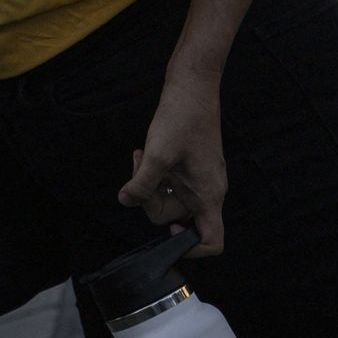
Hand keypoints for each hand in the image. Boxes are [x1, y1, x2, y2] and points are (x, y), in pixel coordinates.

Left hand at [118, 77, 227, 257]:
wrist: (192, 89)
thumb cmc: (181, 120)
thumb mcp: (157, 155)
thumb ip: (142, 184)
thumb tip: (126, 201)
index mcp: (208, 196)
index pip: (211, 241)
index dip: (191, 248)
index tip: (167, 233)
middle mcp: (207, 191)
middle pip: (176, 217)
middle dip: (151, 199)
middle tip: (139, 172)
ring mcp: (198, 179)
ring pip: (167, 198)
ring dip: (148, 183)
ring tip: (140, 157)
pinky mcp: (189, 166)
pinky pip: (168, 181)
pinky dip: (153, 173)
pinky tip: (143, 154)